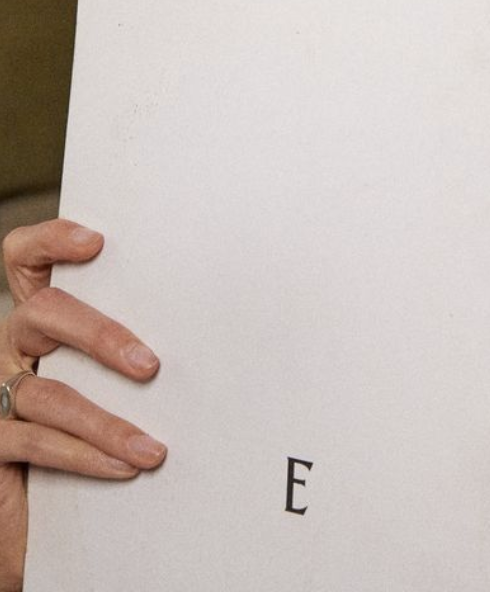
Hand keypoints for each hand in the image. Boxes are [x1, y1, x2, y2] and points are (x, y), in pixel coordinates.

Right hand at [0, 220, 165, 591]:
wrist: (49, 512)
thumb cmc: (97, 420)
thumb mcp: (112, 373)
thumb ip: (133, 344)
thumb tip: (205, 329)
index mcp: (40, 317)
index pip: (26, 258)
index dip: (51, 240)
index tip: (95, 242)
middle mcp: (13, 345)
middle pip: (43, 312)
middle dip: (100, 333)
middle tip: (150, 366)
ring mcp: (0, 394)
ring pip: (48, 392)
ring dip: (107, 422)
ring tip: (153, 448)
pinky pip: (37, 443)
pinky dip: (86, 455)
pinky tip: (125, 467)